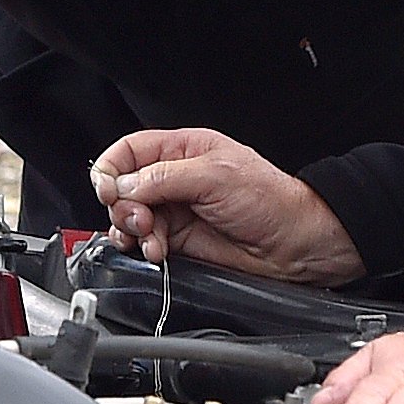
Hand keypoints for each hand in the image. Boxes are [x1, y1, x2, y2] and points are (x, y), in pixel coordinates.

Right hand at [89, 127, 364, 284]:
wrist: (294, 244)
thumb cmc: (269, 201)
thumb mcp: (215, 176)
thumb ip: (164, 178)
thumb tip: (124, 185)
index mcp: (183, 150)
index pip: (128, 151)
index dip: (110, 170)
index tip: (108, 191)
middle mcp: (173, 178)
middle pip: (122, 188)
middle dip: (123, 207)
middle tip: (141, 220)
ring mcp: (174, 210)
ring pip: (129, 218)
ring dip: (132, 231)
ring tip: (153, 240)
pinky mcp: (178, 239)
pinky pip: (144, 242)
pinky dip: (144, 249)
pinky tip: (158, 253)